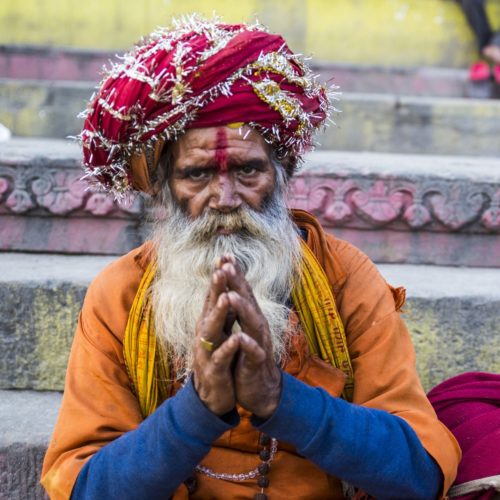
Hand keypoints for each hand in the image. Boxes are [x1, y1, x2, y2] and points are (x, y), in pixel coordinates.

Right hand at [192, 261, 239, 415]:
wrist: (211, 396)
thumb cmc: (218, 360)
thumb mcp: (220, 334)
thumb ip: (223, 314)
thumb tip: (227, 290)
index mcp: (210, 324)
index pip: (214, 296)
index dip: (219, 277)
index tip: (225, 256)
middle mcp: (204, 334)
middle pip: (210, 307)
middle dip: (216, 288)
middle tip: (221, 268)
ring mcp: (207, 351)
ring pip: (212, 330)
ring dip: (219, 313)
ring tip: (227, 297)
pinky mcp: (213, 370)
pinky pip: (221, 357)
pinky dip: (228, 347)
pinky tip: (236, 338)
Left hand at [222, 258, 282, 419]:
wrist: (260, 390)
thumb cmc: (246, 357)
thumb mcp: (241, 330)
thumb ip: (238, 311)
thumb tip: (230, 288)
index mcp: (249, 319)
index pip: (241, 292)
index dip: (234, 274)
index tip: (224, 255)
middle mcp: (256, 327)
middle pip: (248, 301)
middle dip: (238, 283)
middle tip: (227, 265)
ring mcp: (258, 343)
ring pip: (252, 323)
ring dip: (243, 309)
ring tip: (231, 296)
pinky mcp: (256, 363)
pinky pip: (253, 352)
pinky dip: (248, 344)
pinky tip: (241, 337)